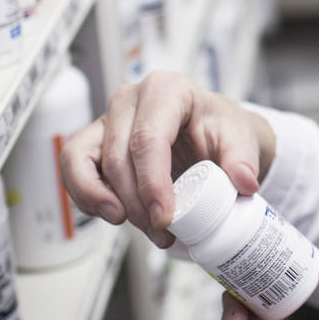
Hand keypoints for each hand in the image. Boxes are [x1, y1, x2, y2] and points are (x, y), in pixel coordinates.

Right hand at [59, 71, 276, 247]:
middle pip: (117, 154)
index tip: (165, 216)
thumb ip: (244, 159)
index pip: (148, 138)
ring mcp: (108, 119)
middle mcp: (131, 99)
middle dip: (135, 200)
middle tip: (161, 229)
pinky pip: (74, 168)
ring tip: (128, 223)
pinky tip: (111, 214)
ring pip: (81, 158)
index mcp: (168, 89)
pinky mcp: (95, 142)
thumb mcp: (241, 138)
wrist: (214, 138)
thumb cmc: (222, 131)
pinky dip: (85, 195)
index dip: (152, 183)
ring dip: (99, 198)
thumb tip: (243, 182)